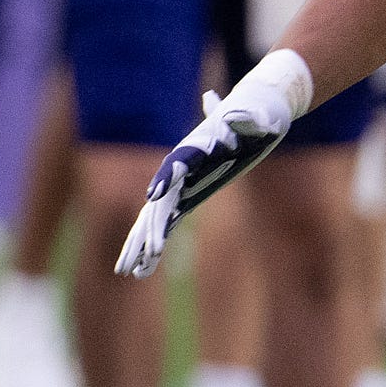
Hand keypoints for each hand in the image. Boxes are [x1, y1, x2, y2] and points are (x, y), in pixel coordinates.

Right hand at [116, 49, 313, 277]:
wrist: (256, 114)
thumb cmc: (257, 116)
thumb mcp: (257, 118)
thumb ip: (249, 119)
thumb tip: (246, 116)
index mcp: (194, 150)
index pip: (175, 168)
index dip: (165, 181)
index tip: (155, 198)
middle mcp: (180, 170)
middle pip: (157, 203)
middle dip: (145, 231)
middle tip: (136, 258)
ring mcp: (181, 186)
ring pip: (154, 218)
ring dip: (141, 245)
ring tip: (129, 272)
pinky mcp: (187, 197)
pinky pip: (165, 223)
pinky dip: (155, 243)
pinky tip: (145, 267)